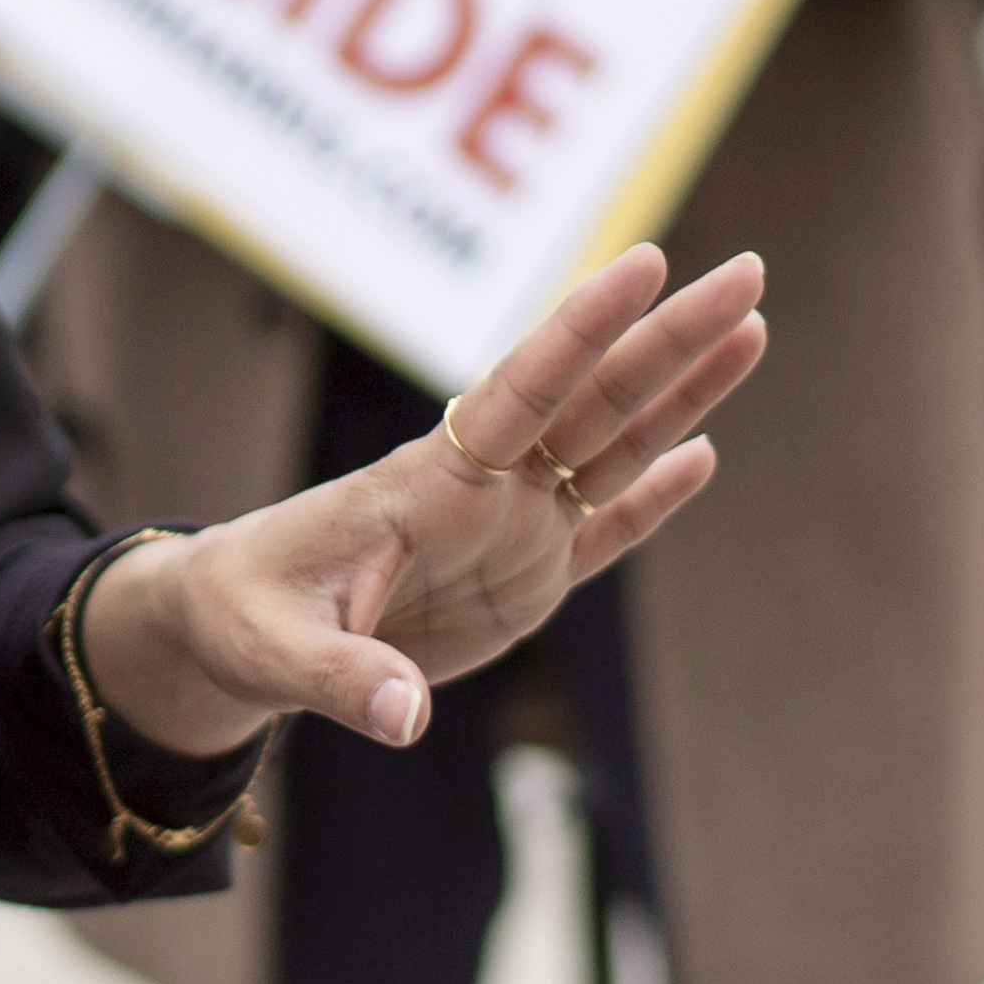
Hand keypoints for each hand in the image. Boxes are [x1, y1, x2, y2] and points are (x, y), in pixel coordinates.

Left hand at [79, 246, 772, 757]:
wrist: (232, 628)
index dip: (584, 330)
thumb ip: (347, 679)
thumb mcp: (278, 651)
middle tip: (748, 272)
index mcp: (429, 481)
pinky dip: (652, 497)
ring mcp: (510, 529)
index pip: (521, 389)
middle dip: (670, 337)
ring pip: (612, 446)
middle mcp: (484, 488)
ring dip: (682, 392)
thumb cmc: (245, 617)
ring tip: (751, 329)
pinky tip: (703, 455)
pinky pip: (601, 529)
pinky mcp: (521, 579)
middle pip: (594, 399)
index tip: (646, 264)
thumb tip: (406, 720)